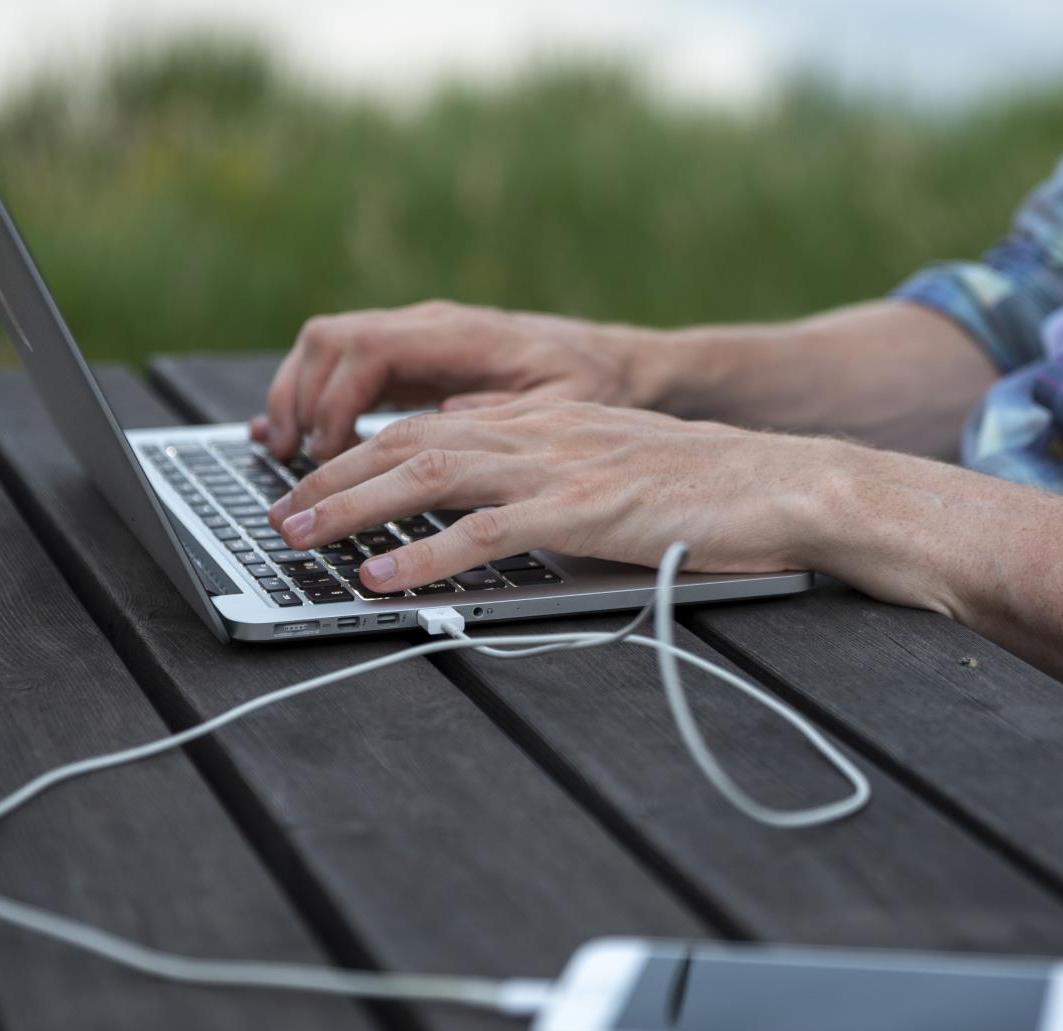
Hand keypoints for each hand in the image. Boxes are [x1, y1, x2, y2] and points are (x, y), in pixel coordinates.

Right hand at [249, 300, 670, 461]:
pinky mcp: (416, 357)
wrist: (618, 361)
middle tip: (291, 465)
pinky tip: (296, 435)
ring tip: (287, 456)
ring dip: (298, 398)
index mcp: (463, 334)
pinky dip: (314, 396)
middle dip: (300, 400)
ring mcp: (419, 337)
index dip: (335, 401)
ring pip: (328, 347)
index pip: (369, 350)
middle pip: (332, 341)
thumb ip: (507, 411)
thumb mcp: (566, 404)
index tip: (324, 453)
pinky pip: (346, 365)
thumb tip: (443, 418)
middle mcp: (432, 325)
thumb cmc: (597, 384)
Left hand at [267, 399, 847, 593]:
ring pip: (430, 474)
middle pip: (410, 441)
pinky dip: (424, 556)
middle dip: (334, 475)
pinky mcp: (584, 511)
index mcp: (544, 419)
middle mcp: (540, 431)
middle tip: (278, 511)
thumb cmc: (705, 487)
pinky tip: (383, 579)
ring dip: (355, 507)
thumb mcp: (609, 461)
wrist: (783, 484)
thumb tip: (478, 470)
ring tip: (300, 537)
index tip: (312, 481)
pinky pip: (486, 531)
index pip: (428, 424)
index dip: (360, 451)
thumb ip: (543, 462)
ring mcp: (559, 467)